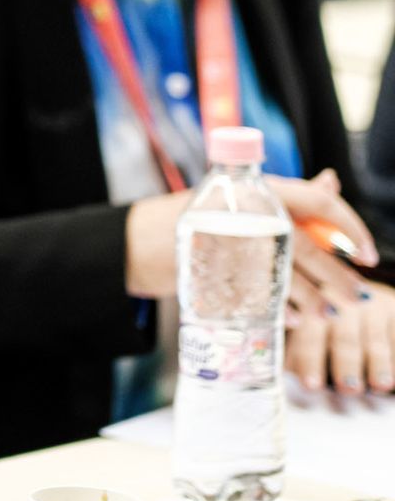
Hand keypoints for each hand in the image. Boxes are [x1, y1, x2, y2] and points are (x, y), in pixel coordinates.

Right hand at [125, 168, 381, 300]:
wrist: (132, 242)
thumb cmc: (192, 220)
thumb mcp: (238, 199)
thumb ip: (288, 194)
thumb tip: (332, 180)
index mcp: (256, 187)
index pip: (319, 200)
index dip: (351, 227)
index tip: (368, 253)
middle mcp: (245, 210)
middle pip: (308, 246)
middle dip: (340, 277)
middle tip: (358, 298)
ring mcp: (227, 242)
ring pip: (288, 273)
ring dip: (316, 299)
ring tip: (329, 314)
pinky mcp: (213, 272)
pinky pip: (259, 294)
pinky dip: (282, 311)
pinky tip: (292, 320)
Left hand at [286, 245, 394, 395]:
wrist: (353, 289)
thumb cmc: (316, 319)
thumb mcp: (299, 327)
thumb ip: (290, 350)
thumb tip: (273, 377)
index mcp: (305, 303)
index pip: (306, 333)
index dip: (308, 358)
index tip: (310, 385)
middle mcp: (337, 299)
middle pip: (342, 336)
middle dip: (345, 363)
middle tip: (348, 389)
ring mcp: (368, 303)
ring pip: (372, 337)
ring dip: (377, 363)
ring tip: (379, 385)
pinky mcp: (393, 306)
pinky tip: (394, 379)